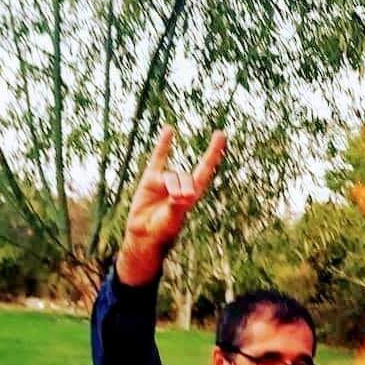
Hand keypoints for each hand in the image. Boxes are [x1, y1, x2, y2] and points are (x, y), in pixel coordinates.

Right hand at [118, 126, 226, 285]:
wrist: (143, 235)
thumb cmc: (163, 230)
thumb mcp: (173, 217)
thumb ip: (178, 203)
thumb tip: (184, 194)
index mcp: (193, 195)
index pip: (205, 169)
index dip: (213, 153)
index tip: (220, 134)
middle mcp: (182, 186)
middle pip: (186, 176)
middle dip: (183, 186)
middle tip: (179, 200)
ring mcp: (166, 181)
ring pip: (170, 175)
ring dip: (170, 186)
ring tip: (168, 199)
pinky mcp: (151, 180)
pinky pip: (158, 158)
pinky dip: (163, 145)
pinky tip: (170, 129)